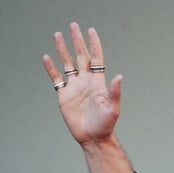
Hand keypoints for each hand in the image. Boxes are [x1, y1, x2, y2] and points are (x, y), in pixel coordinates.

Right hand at [42, 22, 121, 147]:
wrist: (94, 138)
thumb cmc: (106, 125)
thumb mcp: (113, 108)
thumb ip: (114, 92)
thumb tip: (119, 76)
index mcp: (97, 82)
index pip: (96, 58)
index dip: (94, 45)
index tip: (91, 31)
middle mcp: (85, 81)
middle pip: (80, 56)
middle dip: (77, 41)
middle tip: (73, 26)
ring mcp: (74, 87)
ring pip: (67, 64)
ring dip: (62, 50)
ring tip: (57, 35)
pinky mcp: (64, 96)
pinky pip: (57, 79)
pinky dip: (51, 69)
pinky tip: (47, 58)